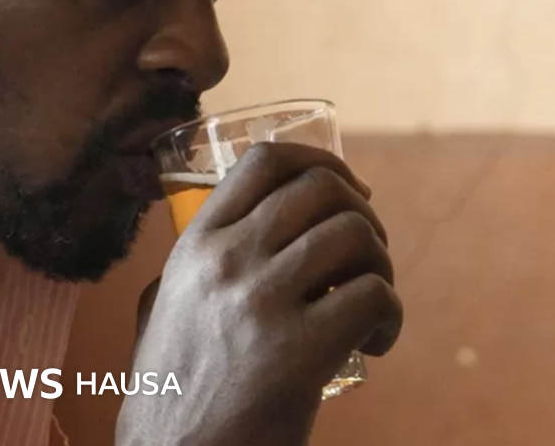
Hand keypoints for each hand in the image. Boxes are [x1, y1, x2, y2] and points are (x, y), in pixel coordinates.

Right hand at [117, 143, 402, 445]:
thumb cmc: (171, 393)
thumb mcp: (163, 311)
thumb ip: (191, 267)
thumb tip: (222, 232)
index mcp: (195, 245)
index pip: (265, 161)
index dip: (323, 161)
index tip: (351, 189)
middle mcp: (226, 261)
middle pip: (324, 190)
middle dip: (364, 214)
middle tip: (368, 256)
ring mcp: (261, 303)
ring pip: (357, 236)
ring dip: (383, 266)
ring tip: (371, 302)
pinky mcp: (299, 352)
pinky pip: (376, 295)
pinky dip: (391, 316)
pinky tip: (376, 342)